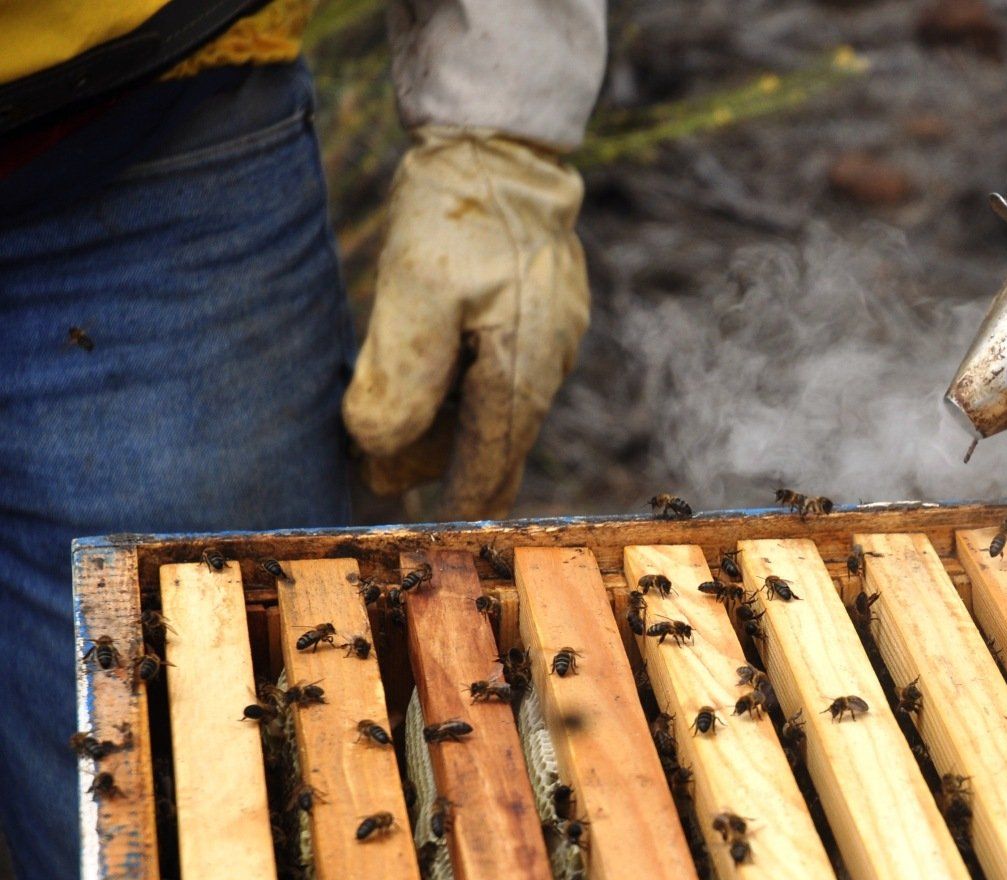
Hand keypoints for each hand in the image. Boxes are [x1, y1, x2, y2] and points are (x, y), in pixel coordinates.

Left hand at [344, 128, 589, 519]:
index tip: (434, 537)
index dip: (459, 503)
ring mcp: (554, 335)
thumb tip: (382, 450)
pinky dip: (469, 386)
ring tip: (401, 439)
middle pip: (499, 439)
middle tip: (391, 484)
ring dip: (454, 425)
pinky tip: (440, 380)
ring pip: (502, 405)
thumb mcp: (413, 298)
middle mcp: (548, 363)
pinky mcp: (545, 309)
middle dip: (450, 466)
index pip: (491, 462)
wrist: (502, 144)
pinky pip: (507, 368)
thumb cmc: (457, 216)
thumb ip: (400, 380)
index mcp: (522, 372)